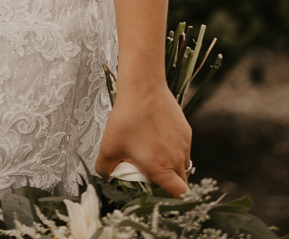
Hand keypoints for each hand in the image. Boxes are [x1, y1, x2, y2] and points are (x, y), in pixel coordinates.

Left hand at [96, 83, 191, 197]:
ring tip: (157, 163)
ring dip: (175, 171)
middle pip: (183, 184)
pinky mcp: (186, 131)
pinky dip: (176, 153)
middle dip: (173, 189)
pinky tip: (160, 143)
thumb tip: (102, 178)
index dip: (176, 203)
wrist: (144, 86)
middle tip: (157, 184)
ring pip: (184, 167)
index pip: (180, 196)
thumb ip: (104, 168)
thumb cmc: (126, 117)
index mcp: (161, 167)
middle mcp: (176, 158)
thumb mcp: (109, 146)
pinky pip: (184, 150)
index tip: (167, 203)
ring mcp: (184, 144)